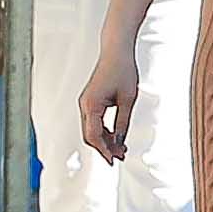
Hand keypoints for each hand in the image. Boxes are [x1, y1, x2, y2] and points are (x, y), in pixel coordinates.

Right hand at [79, 48, 139, 165]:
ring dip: (105, 140)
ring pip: (92, 129)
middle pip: (90, 135)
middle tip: (120, 156)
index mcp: (91, 105)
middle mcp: (85, 105)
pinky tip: (117, 136)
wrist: (117, 50)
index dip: (104, 150)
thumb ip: (123, 122)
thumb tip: (120, 141)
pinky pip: (94, 121)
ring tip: (121, 148)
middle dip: (105, 147)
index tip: (113, 160)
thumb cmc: (123, 70)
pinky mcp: (91, 101)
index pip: (93, 135)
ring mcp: (86, 103)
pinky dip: (104, 130)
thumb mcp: (128, 99)